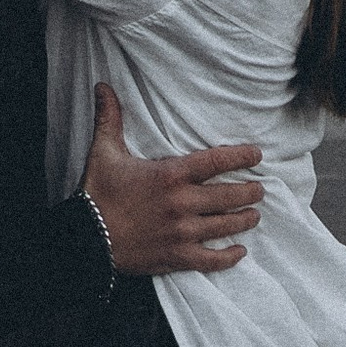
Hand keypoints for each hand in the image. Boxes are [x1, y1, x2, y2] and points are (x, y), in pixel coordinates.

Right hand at [82, 85, 261, 275]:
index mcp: (171, 175)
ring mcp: (182, 232)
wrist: (86, 238)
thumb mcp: (104, 151)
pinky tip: (239, 251)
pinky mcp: (177, 256)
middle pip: (229, 195)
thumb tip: (103, 86)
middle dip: (249, 192)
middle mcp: (182, 203)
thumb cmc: (97, 193)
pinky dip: (229, 256)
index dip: (241, 156)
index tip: (256, 154)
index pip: (217, 162)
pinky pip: (211, 259)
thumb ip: (110, 118)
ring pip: (225, 225)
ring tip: (254, 215)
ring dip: (244, 219)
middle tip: (259, 189)